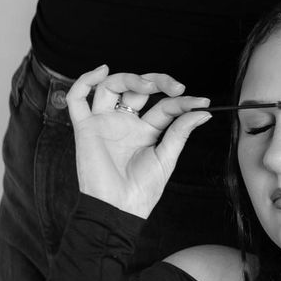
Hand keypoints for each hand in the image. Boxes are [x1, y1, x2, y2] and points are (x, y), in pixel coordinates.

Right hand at [66, 65, 211, 218]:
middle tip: (176, 87)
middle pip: (136, 88)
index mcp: (146, 130)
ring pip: (110, 87)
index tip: (202, 102)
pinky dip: (85, 81)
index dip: (183, 101)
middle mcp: (125, 122)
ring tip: (148, 84)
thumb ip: (181, 131)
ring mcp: (105, 123)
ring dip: (129, 77)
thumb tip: (204, 110)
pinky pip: (77, 99)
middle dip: (157, 80)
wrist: (119, 208)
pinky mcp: (85, 128)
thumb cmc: (141, 189)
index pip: (164, 105)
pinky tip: (101, 71)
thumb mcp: (167, 157)